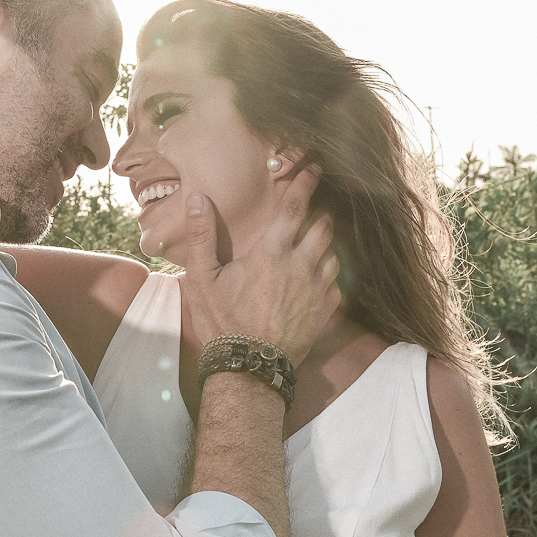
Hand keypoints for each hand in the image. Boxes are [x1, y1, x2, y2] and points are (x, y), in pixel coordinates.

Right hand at [182, 165, 340, 366]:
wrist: (249, 368)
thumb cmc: (222, 322)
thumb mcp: (202, 278)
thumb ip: (201, 237)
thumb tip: (198, 199)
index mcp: (272, 253)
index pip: (295, 208)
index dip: (306, 184)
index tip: (315, 169)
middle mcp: (301, 266)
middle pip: (324, 228)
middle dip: (323, 214)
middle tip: (318, 208)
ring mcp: (317, 290)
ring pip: (335, 254)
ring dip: (328, 244)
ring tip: (320, 241)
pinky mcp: (325, 312)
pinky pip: (337, 283)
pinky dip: (332, 274)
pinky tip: (321, 276)